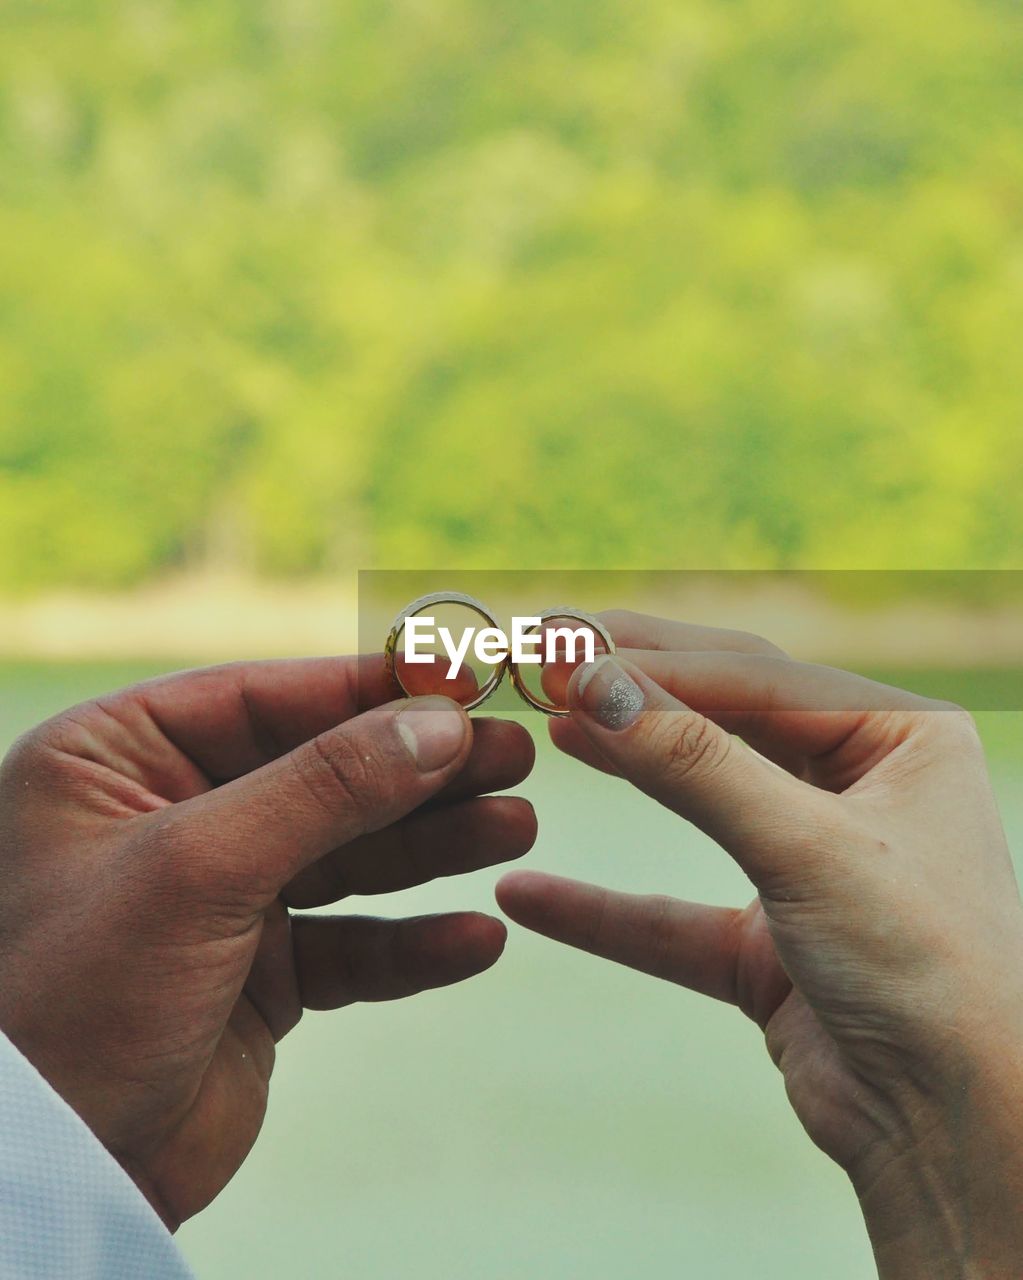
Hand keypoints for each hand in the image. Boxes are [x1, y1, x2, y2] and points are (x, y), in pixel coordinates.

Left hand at [0, 656, 535, 1229]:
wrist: (51, 1176)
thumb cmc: (75, 997)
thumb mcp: (197, 865)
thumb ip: (324, 787)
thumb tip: (438, 723)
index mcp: (117, 757)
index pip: (266, 698)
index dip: (372, 691)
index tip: (468, 684)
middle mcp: (170, 816)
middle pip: (322, 774)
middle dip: (420, 771)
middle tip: (515, 756)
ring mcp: (218, 899)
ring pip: (348, 856)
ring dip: (433, 847)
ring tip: (516, 828)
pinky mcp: (257, 978)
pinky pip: (351, 947)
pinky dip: (411, 944)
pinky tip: (476, 939)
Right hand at [498, 612, 1022, 1277]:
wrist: (965, 1136)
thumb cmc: (928, 970)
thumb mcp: (806, 845)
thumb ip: (694, 763)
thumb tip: (595, 683)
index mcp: (901, 737)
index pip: (756, 676)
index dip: (655, 662)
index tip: (564, 650)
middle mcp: (861, 789)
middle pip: (725, 720)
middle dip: (634, 695)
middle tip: (547, 657)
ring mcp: (812, 866)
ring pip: (698, 801)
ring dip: (624, 770)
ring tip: (550, 729)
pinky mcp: (771, 946)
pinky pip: (673, 916)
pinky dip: (604, 910)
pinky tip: (528, 893)